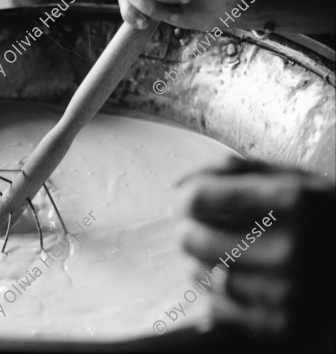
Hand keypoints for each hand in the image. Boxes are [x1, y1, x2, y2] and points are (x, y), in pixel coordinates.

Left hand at [176, 157, 334, 343]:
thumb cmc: (324, 217)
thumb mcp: (293, 179)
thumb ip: (234, 172)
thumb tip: (177, 185)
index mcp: (291, 202)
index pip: (197, 199)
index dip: (187, 198)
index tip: (192, 201)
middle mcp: (287, 250)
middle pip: (189, 238)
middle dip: (192, 228)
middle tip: (210, 227)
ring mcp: (284, 293)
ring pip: (197, 273)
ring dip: (203, 260)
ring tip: (232, 253)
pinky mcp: (279, 327)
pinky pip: (214, 306)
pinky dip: (217, 292)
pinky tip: (241, 278)